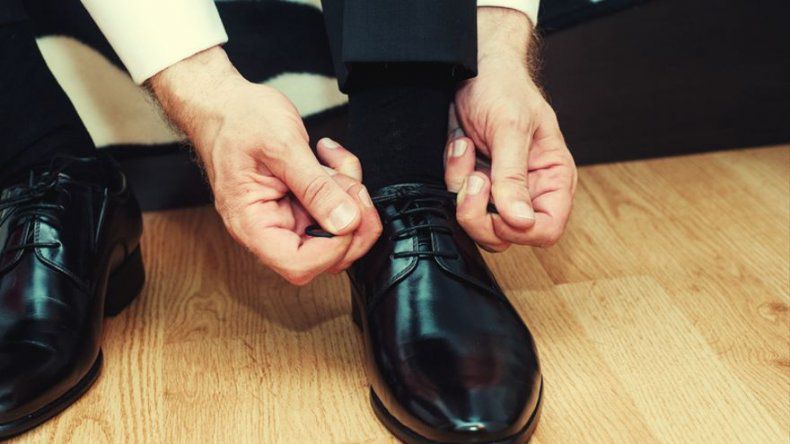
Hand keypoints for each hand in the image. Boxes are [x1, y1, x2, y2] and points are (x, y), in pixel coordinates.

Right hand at [149, 47, 381, 283]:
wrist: (225, 104)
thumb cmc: (237, 120)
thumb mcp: (281, 145)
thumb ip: (315, 187)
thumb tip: (345, 222)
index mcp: (252, 223)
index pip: (298, 264)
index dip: (333, 247)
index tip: (347, 214)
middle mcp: (269, 228)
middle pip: (325, 256)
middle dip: (352, 221)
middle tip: (351, 184)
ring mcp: (287, 217)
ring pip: (337, 231)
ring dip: (350, 198)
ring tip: (336, 163)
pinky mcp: (300, 204)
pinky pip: (335, 208)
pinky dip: (344, 184)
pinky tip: (331, 159)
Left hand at [447, 8, 576, 250]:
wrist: (473, 68)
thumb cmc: (503, 88)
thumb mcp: (511, 128)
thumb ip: (514, 177)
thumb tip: (522, 221)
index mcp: (553, 178)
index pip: (546, 229)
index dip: (518, 229)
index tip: (497, 207)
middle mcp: (529, 190)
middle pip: (506, 234)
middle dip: (480, 209)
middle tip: (476, 176)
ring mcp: (499, 189)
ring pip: (477, 222)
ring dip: (462, 186)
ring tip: (467, 148)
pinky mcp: (473, 184)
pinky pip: (456, 199)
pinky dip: (452, 174)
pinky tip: (460, 145)